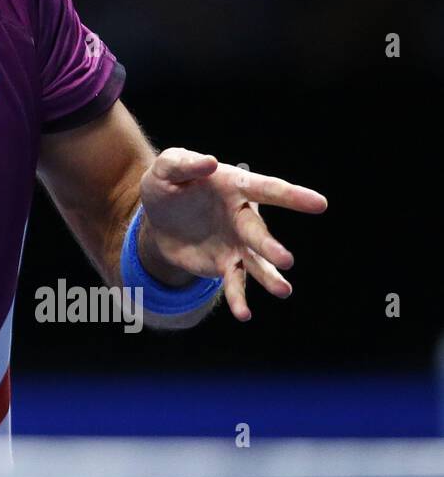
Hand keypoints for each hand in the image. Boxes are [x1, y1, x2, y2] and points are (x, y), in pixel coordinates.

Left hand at [138, 149, 327, 321]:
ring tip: (283, 290)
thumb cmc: (168, 185)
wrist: (156, 220)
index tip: (319, 204)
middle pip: (258, 231)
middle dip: (271, 246)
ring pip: (256, 262)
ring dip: (268, 276)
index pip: (267, 189)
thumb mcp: (167, 169)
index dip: (292, 196)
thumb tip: (211, 162)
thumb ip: (184, 163)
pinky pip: (235, 283)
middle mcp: (242, 216)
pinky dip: (238, 298)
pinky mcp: (226, 264)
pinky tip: (243, 314)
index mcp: (235, 186)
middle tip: (285, 260)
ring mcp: (237, 243)